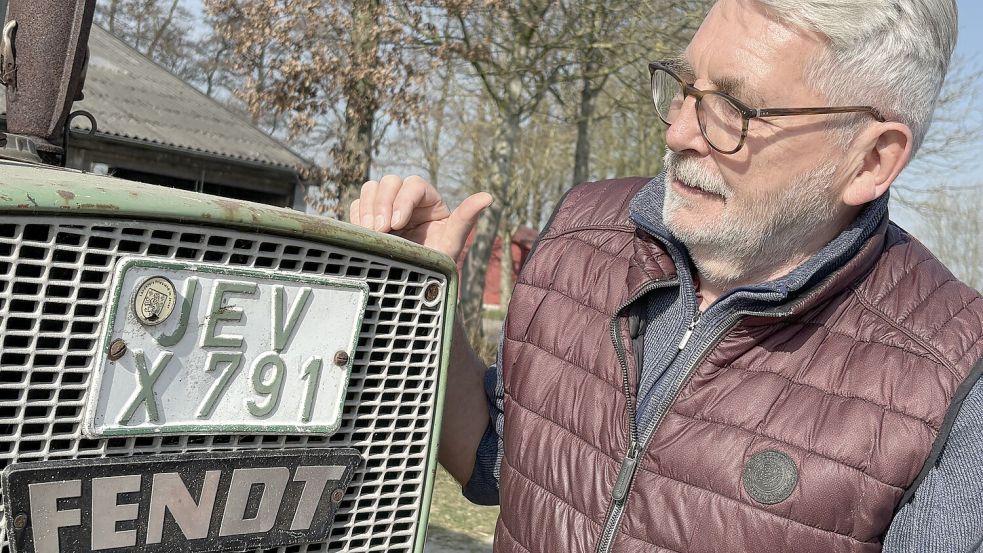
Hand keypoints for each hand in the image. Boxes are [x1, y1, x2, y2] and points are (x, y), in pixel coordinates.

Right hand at [350, 175, 492, 260]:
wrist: (417, 287)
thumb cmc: (438, 265)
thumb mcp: (452, 243)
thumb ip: (466, 219)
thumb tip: (488, 196)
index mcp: (430, 201)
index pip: (415, 185)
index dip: (403, 200)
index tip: (397, 224)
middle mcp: (409, 200)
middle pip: (390, 181)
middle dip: (382, 203)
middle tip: (380, 230)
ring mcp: (388, 207)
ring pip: (372, 188)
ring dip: (368, 208)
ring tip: (371, 232)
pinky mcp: (371, 218)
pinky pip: (358, 205)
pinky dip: (357, 216)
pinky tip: (364, 235)